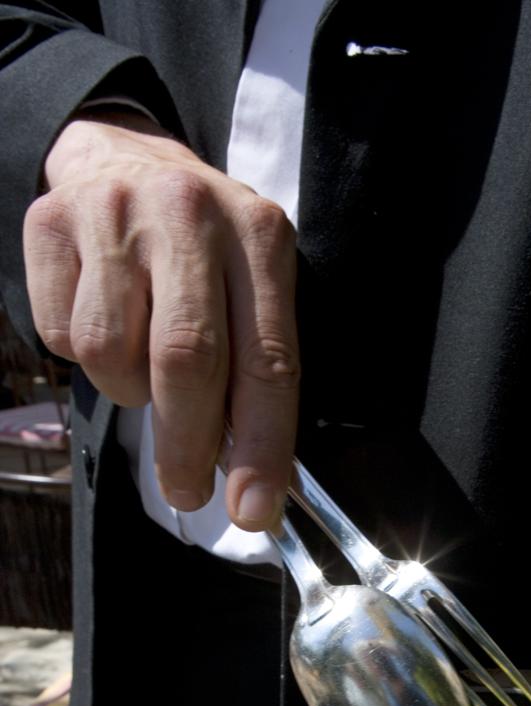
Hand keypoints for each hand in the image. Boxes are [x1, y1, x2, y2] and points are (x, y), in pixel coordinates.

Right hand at [23, 112, 299, 528]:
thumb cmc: (203, 251)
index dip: (261, 446)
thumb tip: (254, 486)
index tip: (254, 510)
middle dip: (187, 445)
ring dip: (129, 392)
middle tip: (187, 491)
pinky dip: (82, 358)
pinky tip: (105, 323)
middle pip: (186, 359)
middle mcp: (191, 215)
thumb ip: (256, 374)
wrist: (126, 159)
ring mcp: (115, 213)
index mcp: (260, 236)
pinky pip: (61, 334)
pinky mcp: (52, 222)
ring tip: (143, 372)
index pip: (268, 361)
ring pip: (112, 353)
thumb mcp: (253, 290)